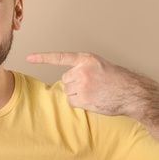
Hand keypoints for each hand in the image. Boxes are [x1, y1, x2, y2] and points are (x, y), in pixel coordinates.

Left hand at [26, 52, 158, 119]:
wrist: (131, 92)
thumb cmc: (114, 78)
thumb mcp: (97, 64)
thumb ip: (81, 67)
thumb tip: (66, 78)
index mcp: (85, 59)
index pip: (59, 57)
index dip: (42, 58)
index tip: (29, 57)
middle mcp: (81, 70)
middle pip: (65, 79)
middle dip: (74, 83)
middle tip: (91, 84)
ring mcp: (82, 85)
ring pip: (67, 90)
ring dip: (77, 93)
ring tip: (93, 91)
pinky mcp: (83, 99)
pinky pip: (71, 101)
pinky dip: (79, 102)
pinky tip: (92, 99)